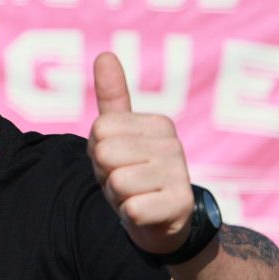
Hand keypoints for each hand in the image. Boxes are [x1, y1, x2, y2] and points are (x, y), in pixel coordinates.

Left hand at [88, 52, 195, 257]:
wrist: (163, 224)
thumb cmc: (135, 175)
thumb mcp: (119, 137)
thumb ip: (113, 98)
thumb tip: (105, 55)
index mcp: (159, 123)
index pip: (100, 129)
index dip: (98, 152)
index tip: (118, 162)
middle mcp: (173, 144)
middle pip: (105, 153)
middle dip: (105, 174)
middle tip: (124, 181)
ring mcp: (180, 175)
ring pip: (117, 182)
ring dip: (117, 197)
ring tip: (134, 196)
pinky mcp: (179, 206)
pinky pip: (132, 209)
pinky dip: (130, 216)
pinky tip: (144, 214)